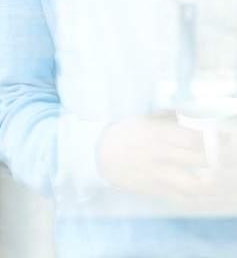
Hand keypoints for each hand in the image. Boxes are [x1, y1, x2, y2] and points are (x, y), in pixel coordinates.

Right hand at [97, 111, 236, 211]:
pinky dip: (209, 202)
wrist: (101, 155)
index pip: (194, 138)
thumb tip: (205, 122)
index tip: (230, 139)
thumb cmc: (130, 133)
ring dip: (221, 183)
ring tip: (233, 178)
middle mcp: (158, 154)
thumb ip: (175, 121)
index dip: (216, 140)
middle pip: (201, 159)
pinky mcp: (158, 191)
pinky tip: (221, 197)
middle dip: (225, 158)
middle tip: (235, 156)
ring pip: (198, 185)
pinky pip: (189, 202)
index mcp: (156, 133)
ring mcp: (158, 175)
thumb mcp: (148, 120)